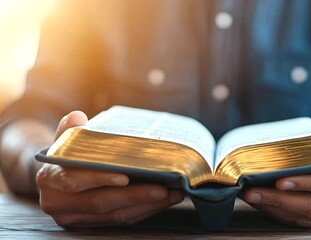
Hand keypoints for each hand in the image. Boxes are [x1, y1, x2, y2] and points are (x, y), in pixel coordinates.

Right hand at [36, 111, 183, 226]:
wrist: (53, 180)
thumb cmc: (65, 157)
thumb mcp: (63, 141)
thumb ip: (70, 130)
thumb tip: (78, 117)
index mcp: (50, 178)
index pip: (74, 180)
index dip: (99, 178)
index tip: (125, 177)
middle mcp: (58, 203)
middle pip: (101, 202)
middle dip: (135, 196)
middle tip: (163, 188)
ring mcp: (74, 218)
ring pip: (115, 215)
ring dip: (147, 205)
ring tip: (172, 194)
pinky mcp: (90, 225)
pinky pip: (120, 220)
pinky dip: (143, 211)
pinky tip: (163, 201)